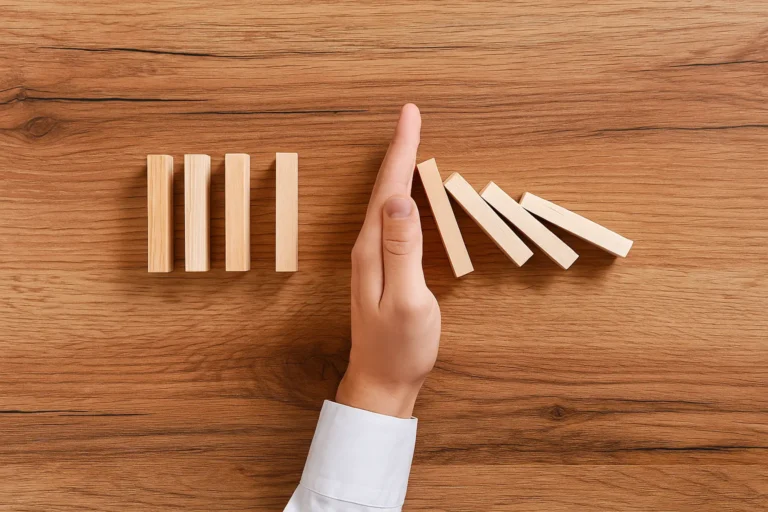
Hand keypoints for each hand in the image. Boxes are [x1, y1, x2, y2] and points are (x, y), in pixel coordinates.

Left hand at [336, 104, 440, 418]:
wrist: (382, 382)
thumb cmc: (400, 347)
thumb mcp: (408, 299)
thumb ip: (404, 250)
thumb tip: (400, 200)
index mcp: (375, 249)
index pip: (390, 188)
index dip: (402, 149)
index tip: (410, 114)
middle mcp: (368, 248)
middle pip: (385, 188)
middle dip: (399, 149)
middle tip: (410, 117)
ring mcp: (374, 259)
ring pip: (386, 202)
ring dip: (398, 169)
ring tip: (408, 142)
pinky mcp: (382, 269)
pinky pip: (391, 220)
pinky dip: (400, 196)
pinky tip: (404, 194)